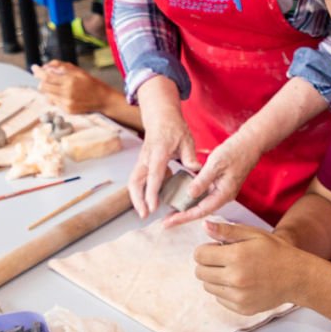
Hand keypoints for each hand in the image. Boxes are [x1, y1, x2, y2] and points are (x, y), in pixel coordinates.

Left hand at [33, 61, 119, 115]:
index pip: (47, 76)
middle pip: (44, 87)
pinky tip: (64, 95)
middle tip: (45, 77)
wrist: (102, 99)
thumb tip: (46, 66)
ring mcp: (66, 103)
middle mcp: (67, 92)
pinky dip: (55, 97)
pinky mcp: (67, 110)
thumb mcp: (77, 70)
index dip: (38, 72)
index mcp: (69, 80)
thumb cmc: (90, 83)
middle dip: (42, 81)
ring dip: (48, 90)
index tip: (34, 68)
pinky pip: (54, 103)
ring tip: (58, 87)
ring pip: (47, 95)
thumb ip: (61, 66)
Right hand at [128, 86, 199, 216]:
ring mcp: (142, 160)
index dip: (152, 193)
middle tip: (144, 214)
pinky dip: (141, 190)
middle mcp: (146, 158)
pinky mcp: (143, 163)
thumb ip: (189, 156)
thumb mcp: (186, 139)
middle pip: (135, 181)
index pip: (153, 176)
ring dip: (137, 197)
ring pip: (134, 181)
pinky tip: (152, 199)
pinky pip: (139, 179)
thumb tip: (196, 170)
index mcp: (158, 153)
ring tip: (144, 212)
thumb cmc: (174, 127)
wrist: (160, 117)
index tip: (152, 207)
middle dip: (137, 199)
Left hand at [163, 128, 260, 226]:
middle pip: (201, 211)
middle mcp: (224, 196)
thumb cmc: (236, 151)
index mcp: (224, 194)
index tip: (169, 222)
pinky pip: (206, 196)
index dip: (184, 217)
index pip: (201, 211)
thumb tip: (190, 194)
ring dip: (188, 208)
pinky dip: (194, 198)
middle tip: (166, 221)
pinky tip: (184, 197)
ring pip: (203, 204)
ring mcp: (223, 191)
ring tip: (171, 212)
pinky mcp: (222, 185)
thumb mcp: (215, 164)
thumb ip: (202, 180)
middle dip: (184, 216)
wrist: (251, 143)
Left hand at [192, 220, 305, 313]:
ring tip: (233, 271)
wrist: (297, 277)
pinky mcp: (242, 308)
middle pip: (200, 273)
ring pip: (208, 287)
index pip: (199, 255)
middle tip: (224, 260)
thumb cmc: (276, 252)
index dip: (205, 249)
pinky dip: (225, 291)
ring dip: (215, 278)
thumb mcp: (254, 234)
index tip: (216, 248)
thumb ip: (227, 230)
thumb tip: (204, 225)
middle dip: (208, 264)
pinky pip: (220, 299)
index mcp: (236, 256)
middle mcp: (235, 278)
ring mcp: (238, 296)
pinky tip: (241, 283)